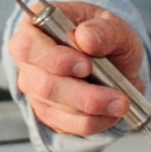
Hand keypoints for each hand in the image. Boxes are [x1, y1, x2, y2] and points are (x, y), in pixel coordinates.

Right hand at [5, 0, 142, 137]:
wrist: (113, 58)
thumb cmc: (104, 36)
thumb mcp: (113, 25)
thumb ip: (103, 29)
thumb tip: (86, 38)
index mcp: (34, 29)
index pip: (27, 47)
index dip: (54, 59)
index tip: (86, 65)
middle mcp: (29, 62)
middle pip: (44, 85)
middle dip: (84, 95)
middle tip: (118, 96)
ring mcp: (35, 90)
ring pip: (57, 110)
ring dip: (94, 111)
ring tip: (123, 101)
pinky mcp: (48, 113)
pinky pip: (68, 126)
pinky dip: (96, 121)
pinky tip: (113, 110)